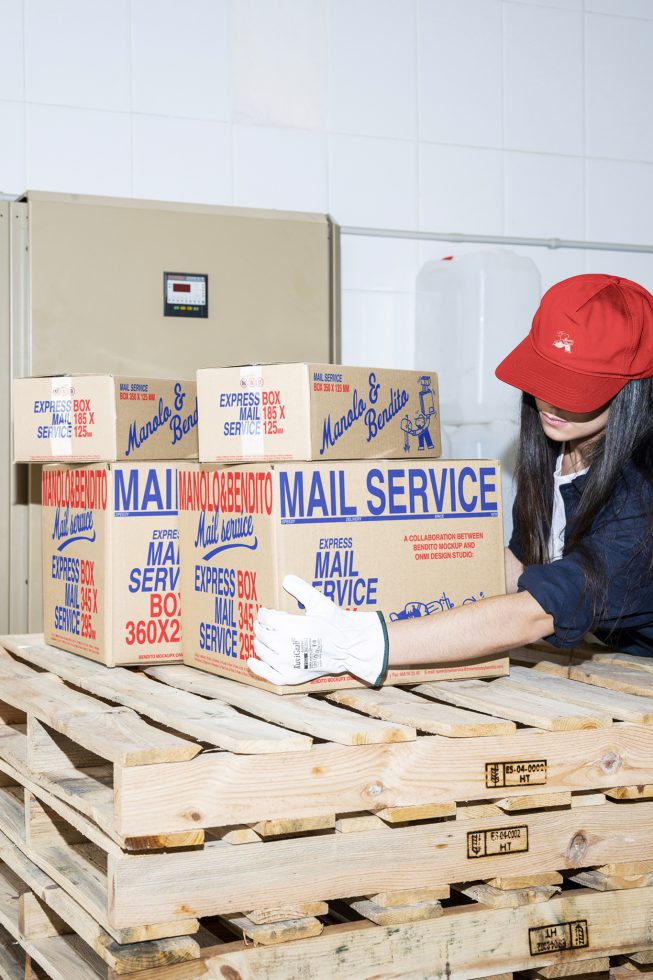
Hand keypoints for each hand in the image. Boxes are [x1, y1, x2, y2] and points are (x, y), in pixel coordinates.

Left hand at [248, 574, 388, 685]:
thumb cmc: (335, 623)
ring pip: (261, 650)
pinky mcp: (290, 677)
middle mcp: (285, 647)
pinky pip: (268, 674)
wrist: (349, 647)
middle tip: (269, 622)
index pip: (265, 618)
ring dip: (259, 640)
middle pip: (261, 633)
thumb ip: (302, 589)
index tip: (270, 611)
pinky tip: (251, 660)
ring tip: (266, 635)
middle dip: (262, 625)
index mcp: (290, 627)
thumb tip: (286, 579)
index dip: (265, 613)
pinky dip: (257, 667)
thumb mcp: (320, 602)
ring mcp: (286, 664)